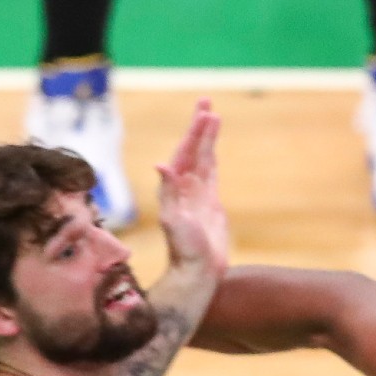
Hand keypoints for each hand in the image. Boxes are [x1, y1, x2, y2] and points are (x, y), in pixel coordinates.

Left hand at [154, 99, 228, 280]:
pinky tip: (212, 149)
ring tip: (214, 117)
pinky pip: (211, 173)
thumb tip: (161, 165)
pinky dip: (211, 157)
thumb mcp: (173, 220)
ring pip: (203, 158)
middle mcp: (186, 187)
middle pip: (194, 149)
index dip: (194, 132)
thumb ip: (169, 193)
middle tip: (206, 101)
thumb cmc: (184, 251)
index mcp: (177, 188)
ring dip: (207, 138)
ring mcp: (198, 194)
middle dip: (200, 126)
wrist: (196, 273)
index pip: (186, 152)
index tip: (204, 112)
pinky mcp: (210, 204)